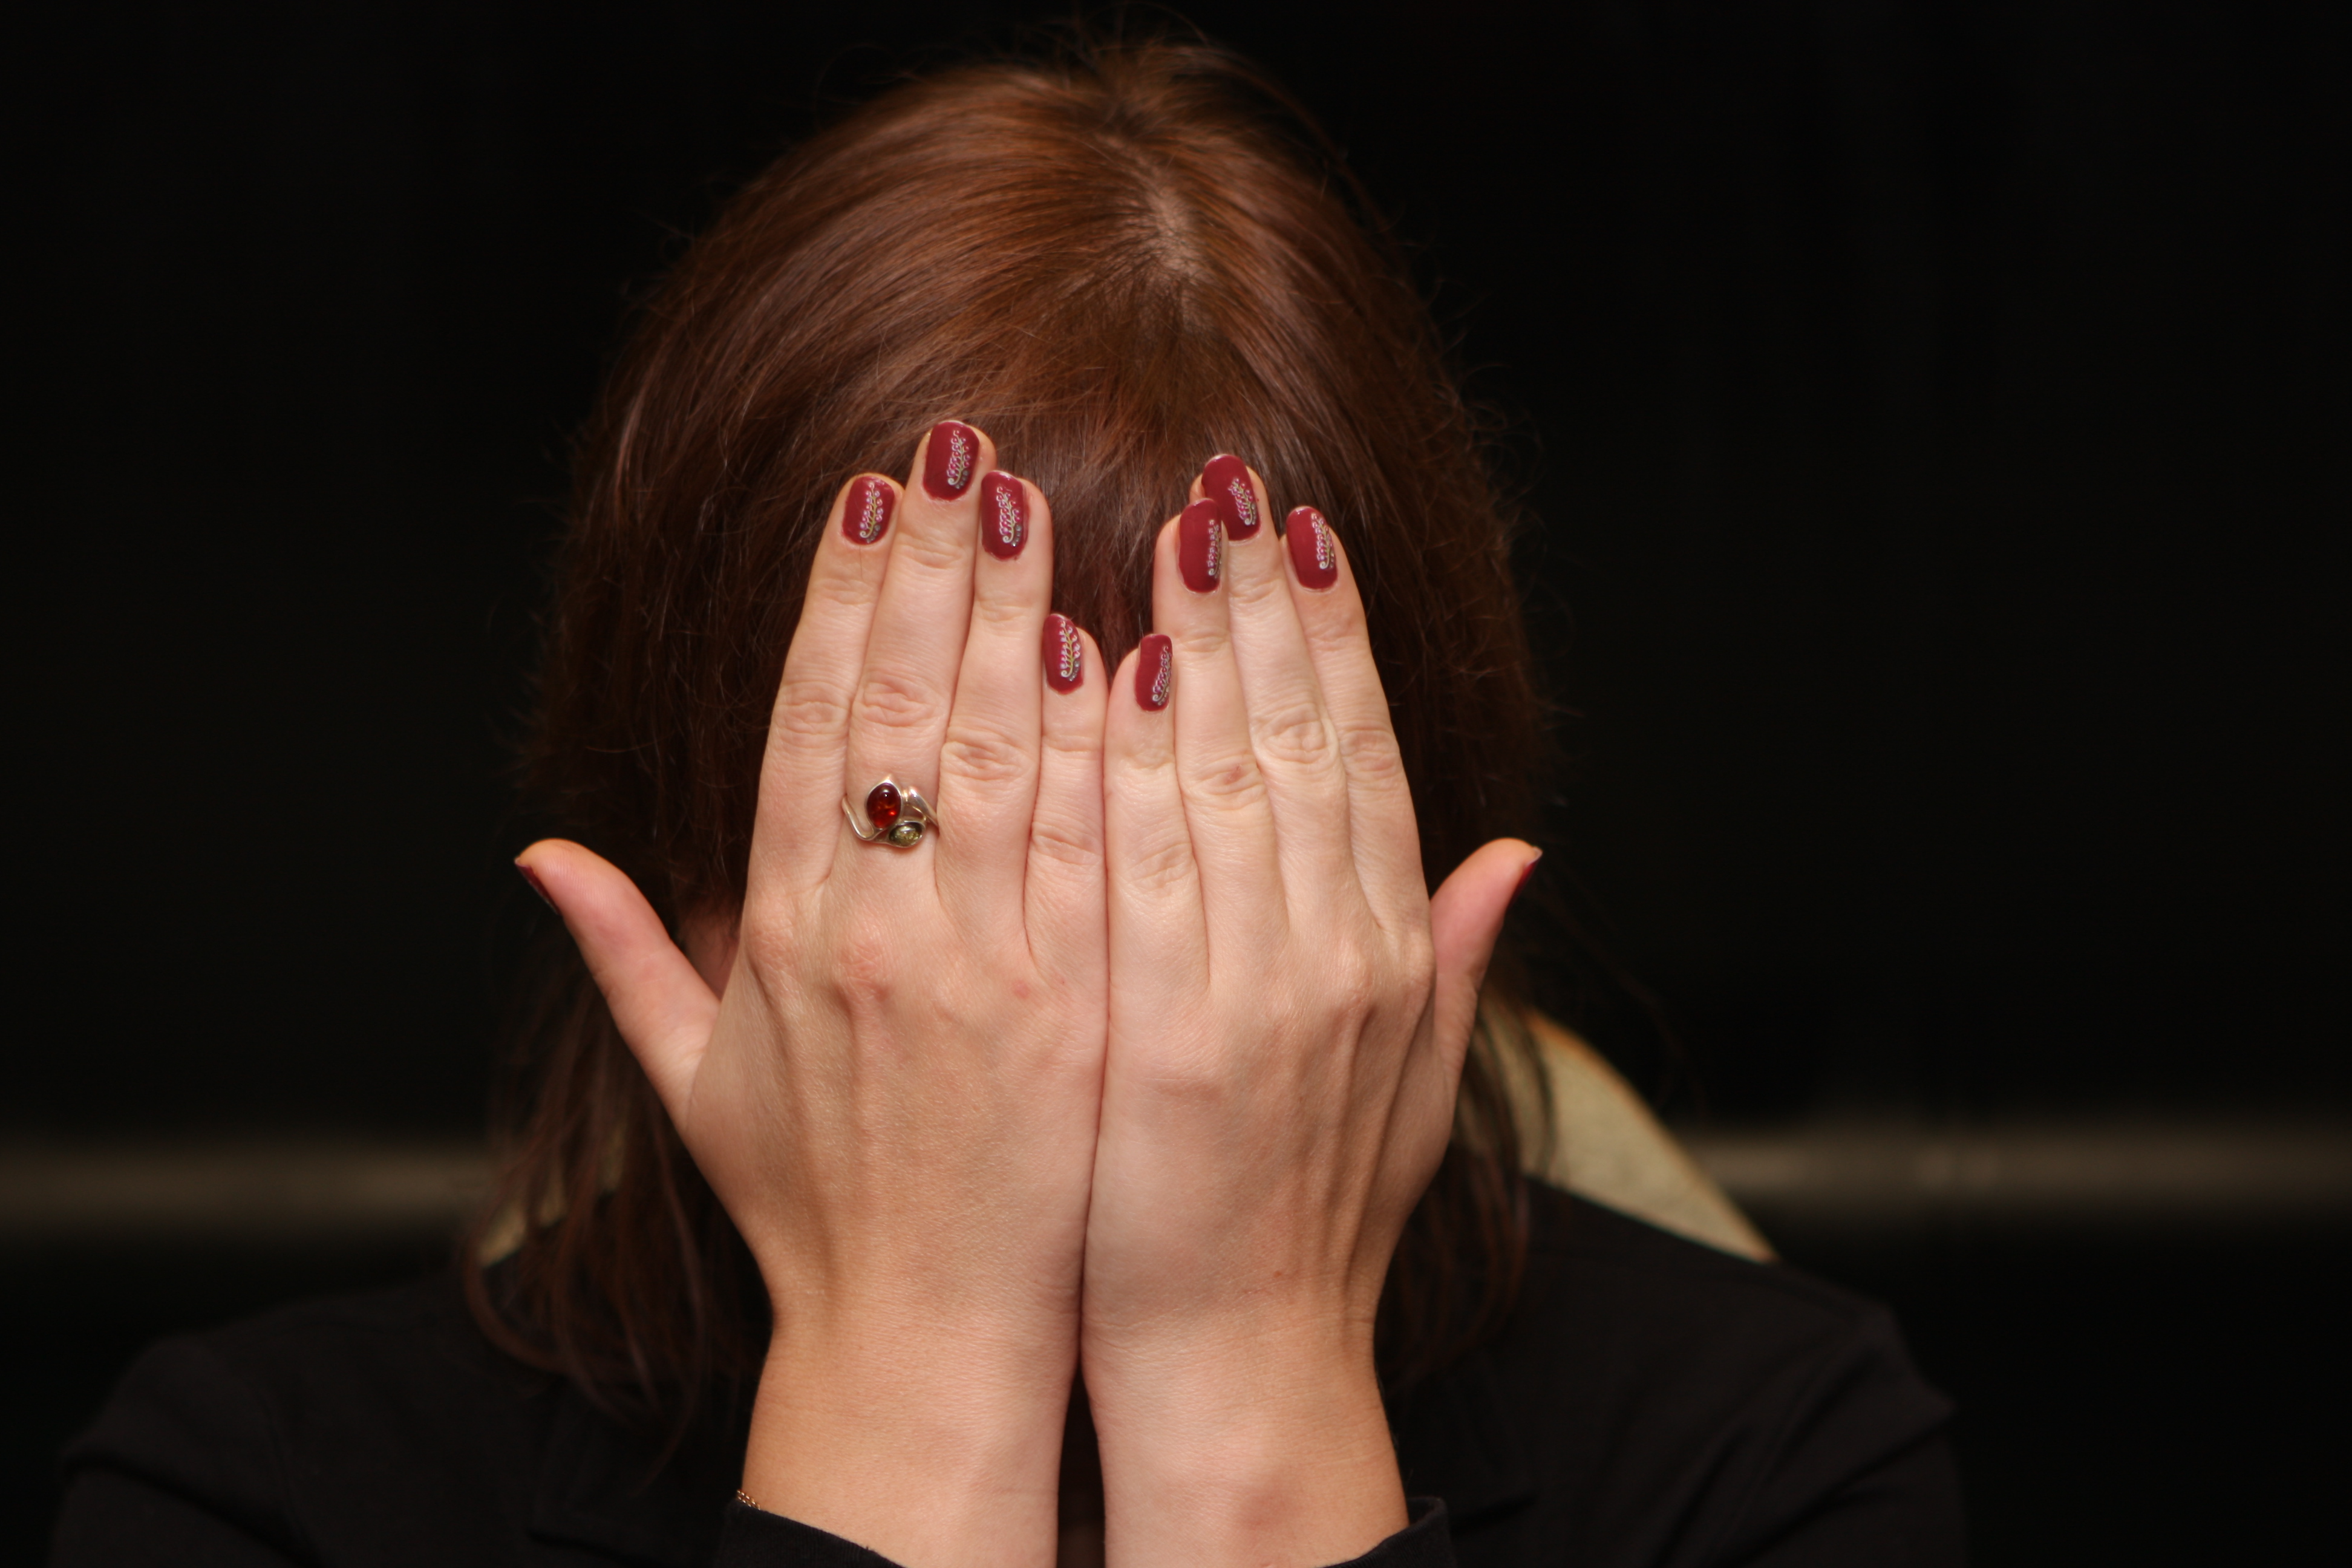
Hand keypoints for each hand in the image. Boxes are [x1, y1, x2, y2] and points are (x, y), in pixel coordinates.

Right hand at [517, 421, 1107, 1567]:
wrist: (921, 1336)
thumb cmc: (817, 1207)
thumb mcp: (692, 1083)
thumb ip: (627, 955)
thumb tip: (542, 852)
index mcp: (780, 935)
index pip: (808, 726)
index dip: (834, 601)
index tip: (865, 499)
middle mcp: (867, 933)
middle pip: (894, 710)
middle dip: (926, 568)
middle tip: (956, 448)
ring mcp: (970, 967)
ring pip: (985, 756)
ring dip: (1007, 616)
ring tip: (1032, 500)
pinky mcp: (1063, 1009)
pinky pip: (1080, 848)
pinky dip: (1091, 745)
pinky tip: (1112, 649)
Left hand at [1083, 462, 1535, 1567]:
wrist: (1243, 1356)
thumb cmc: (1306, 1212)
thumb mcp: (1412, 1083)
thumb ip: (1454, 954)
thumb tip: (1520, 853)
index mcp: (1383, 954)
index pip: (1364, 757)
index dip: (1335, 637)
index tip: (1299, 533)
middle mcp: (1337, 957)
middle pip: (1302, 741)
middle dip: (1266, 601)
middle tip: (1230, 480)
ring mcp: (1259, 996)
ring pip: (1233, 779)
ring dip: (1203, 644)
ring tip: (1170, 527)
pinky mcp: (1170, 1042)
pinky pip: (1146, 870)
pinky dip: (1132, 764)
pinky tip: (1107, 669)